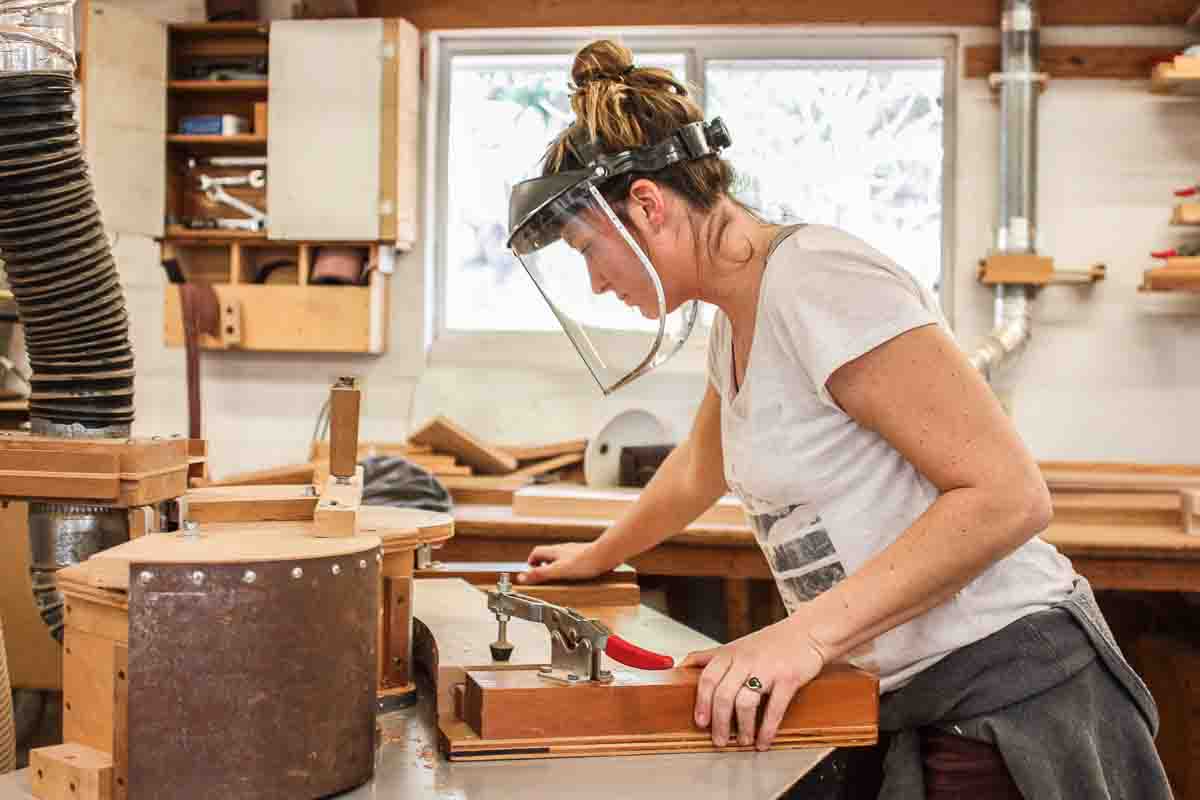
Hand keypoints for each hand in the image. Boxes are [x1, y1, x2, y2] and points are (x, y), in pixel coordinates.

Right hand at [518, 542, 608, 583]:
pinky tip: (575, 576)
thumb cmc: (585, 562)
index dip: (531, 562)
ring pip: (560, 557)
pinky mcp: (585, 555)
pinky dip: (569, 568)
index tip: (531, 571)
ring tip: (558, 578)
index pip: (537, 552)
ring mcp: (575, 551)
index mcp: (555, 551)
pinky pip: (573, 560)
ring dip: (556, 566)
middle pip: (548, 554)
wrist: (606, 554)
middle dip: (543, 564)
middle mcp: (564, 549)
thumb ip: (540, 574)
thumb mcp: (558, 571)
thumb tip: (522, 577)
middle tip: (543, 576)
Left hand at [680, 617, 827, 750]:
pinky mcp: (788, 678)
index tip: (700, 722)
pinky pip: (775, 708)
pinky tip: (764, 740)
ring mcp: (767, 668)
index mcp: (730, 653)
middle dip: (720, 722)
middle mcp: (746, 659)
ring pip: (746, 702)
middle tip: (720, 740)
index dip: (702, 702)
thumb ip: (710, 657)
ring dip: (743, 728)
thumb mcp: (736, 645)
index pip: (708, 678)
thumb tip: (681, 666)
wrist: (807, 632)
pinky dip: (767, 729)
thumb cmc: (771, 642)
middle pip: (724, 694)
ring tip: (743, 742)